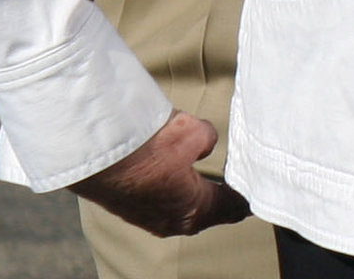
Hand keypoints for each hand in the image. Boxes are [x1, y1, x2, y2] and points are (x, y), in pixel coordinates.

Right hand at [71, 112, 251, 236]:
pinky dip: (171, 190)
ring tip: (207, 182)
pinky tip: (173, 177)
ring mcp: (147, 216)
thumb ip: (207, 140)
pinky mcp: (129, 204)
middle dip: (221, 200)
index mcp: (193, 211)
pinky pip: (160, 200)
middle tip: (236, 188)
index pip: (230, 209)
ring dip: (193, 195)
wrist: (96, 152)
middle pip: (205, 213)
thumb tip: (204, 144)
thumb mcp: (192, 132)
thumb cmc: (147, 147)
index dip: (245, 199)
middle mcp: (170, 221)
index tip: (257, 194)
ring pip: (180, 208)